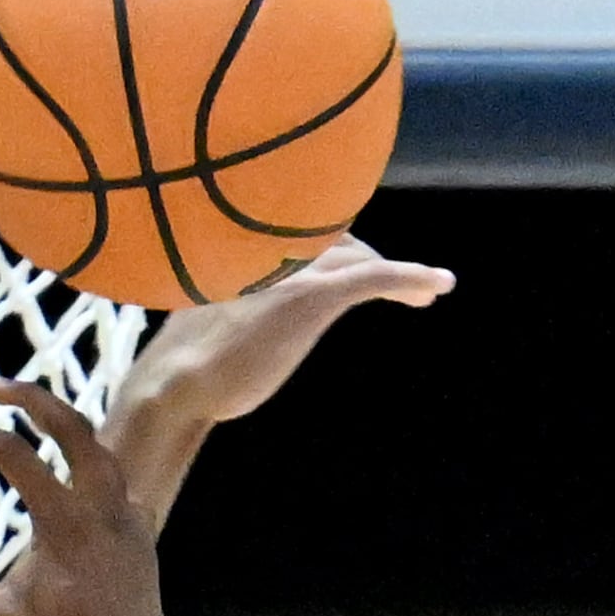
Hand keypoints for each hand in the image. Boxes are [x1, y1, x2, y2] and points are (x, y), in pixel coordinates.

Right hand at [0, 383, 172, 615]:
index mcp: (65, 524)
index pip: (15, 454)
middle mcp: (104, 512)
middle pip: (73, 427)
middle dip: (32, 399)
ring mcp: (130, 523)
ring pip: (102, 452)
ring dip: (68, 428)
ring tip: (35, 419)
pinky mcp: (143, 541)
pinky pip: (120, 486)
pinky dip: (94, 468)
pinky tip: (76, 480)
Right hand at [116, 235, 452, 433]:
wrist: (175, 383)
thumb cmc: (181, 363)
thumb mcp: (209, 313)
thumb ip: (233, 298)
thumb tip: (240, 313)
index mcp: (246, 247)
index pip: (303, 231)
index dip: (337, 243)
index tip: (358, 258)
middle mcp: (271, 248)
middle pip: (336, 240)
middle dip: (371, 259)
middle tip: (403, 288)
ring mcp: (293, 269)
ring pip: (359, 257)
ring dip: (397, 274)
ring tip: (424, 296)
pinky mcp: (313, 296)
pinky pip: (374, 277)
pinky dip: (411, 276)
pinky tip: (439, 284)